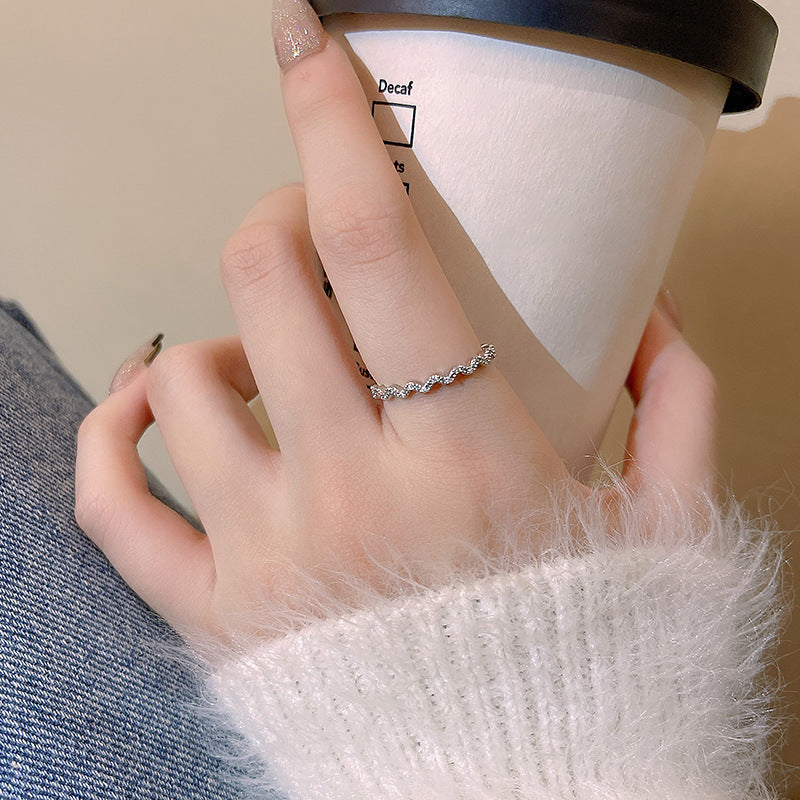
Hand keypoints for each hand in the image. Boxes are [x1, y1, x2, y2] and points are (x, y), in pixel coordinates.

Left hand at [74, 11, 716, 636]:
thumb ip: (679, 409)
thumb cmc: (591, 663)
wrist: (520, 798)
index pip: (374, 246)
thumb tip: (653, 321)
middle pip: (263, 282)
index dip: (334, 125)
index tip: (308, 49)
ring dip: (217, 329)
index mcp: (466, 459)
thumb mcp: (668, 528)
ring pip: (182, 381)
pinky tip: (152, 401)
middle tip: (315, 228)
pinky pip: (111, 505)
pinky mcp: (218, 617)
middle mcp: (351, 496)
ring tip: (265, 344)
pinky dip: (110, 432)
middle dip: (280, 217)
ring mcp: (268, 558)